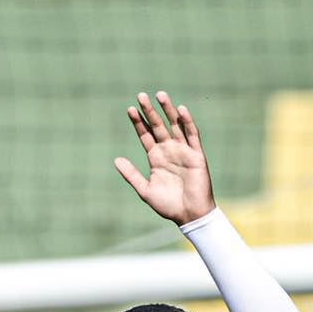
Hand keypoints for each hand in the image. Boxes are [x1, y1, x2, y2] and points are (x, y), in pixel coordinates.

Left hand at [114, 91, 215, 225]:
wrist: (189, 215)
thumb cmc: (168, 205)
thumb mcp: (145, 190)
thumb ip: (131, 175)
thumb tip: (116, 160)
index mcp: (156, 158)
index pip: (146, 135)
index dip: (138, 122)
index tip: (130, 109)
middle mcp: (169, 151)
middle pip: (158, 126)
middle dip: (150, 111)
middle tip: (141, 95)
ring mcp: (183, 151)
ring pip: (174, 125)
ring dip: (168, 110)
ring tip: (159, 95)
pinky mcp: (196, 155)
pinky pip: (192, 135)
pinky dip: (187, 122)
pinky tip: (181, 110)